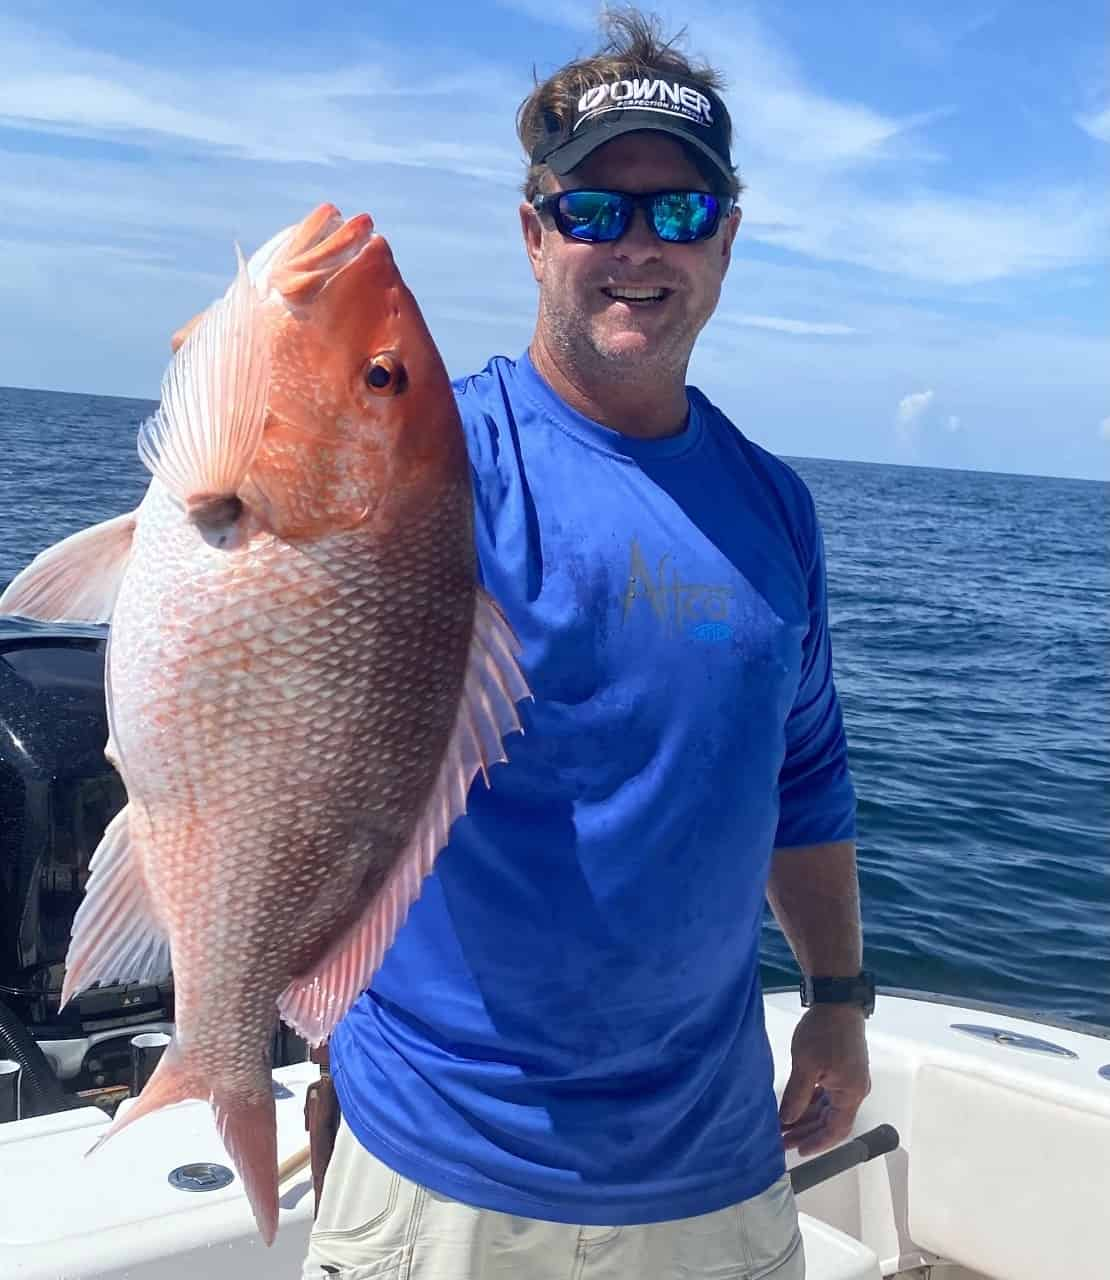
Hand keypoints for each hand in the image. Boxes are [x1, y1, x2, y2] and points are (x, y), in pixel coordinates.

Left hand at [778, 1004, 870, 1156]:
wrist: (836, 1001)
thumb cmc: (823, 1033)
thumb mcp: (806, 1065)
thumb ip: (797, 1096)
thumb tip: (787, 1121)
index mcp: (850, 1094)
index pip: (836, 1130)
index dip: (817, 1143)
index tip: (798, 1152)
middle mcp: (853, 1090)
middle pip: (830, 1121)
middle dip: (806, 1132)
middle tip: (782, 1141)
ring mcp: (848, 1079)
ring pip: (827, 1108)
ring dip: (807, 1118)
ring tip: (784, 1128)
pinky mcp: (841, 1069)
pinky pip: (826, 1094)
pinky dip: (811, 1102)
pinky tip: (794, 1107)